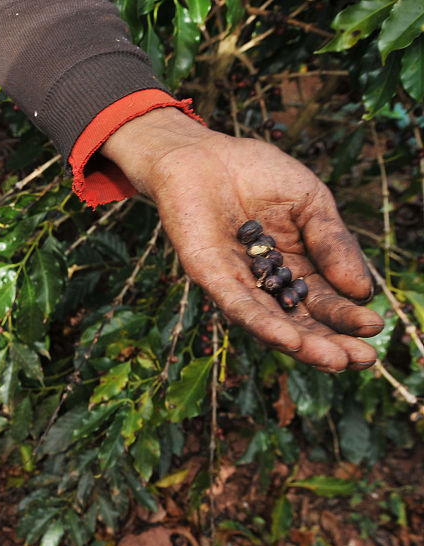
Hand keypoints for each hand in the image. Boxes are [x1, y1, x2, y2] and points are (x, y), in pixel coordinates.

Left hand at [101, 108, 383, 371]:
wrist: (204, 153)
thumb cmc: (257, 173)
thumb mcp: (312, 204)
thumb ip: (334, 243)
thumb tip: (362, 290)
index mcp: (295, 266)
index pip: (325, 300)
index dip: (347, 317)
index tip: (374, 328)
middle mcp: (265, 282)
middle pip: (300, 321)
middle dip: (331, 342)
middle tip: (362, 361)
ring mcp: (236, 281)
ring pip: (270, 321)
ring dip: (302, 344)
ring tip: (334, 361)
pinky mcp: (208, 274)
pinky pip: (236, 304)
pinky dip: (261, 323)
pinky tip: (286, 340)